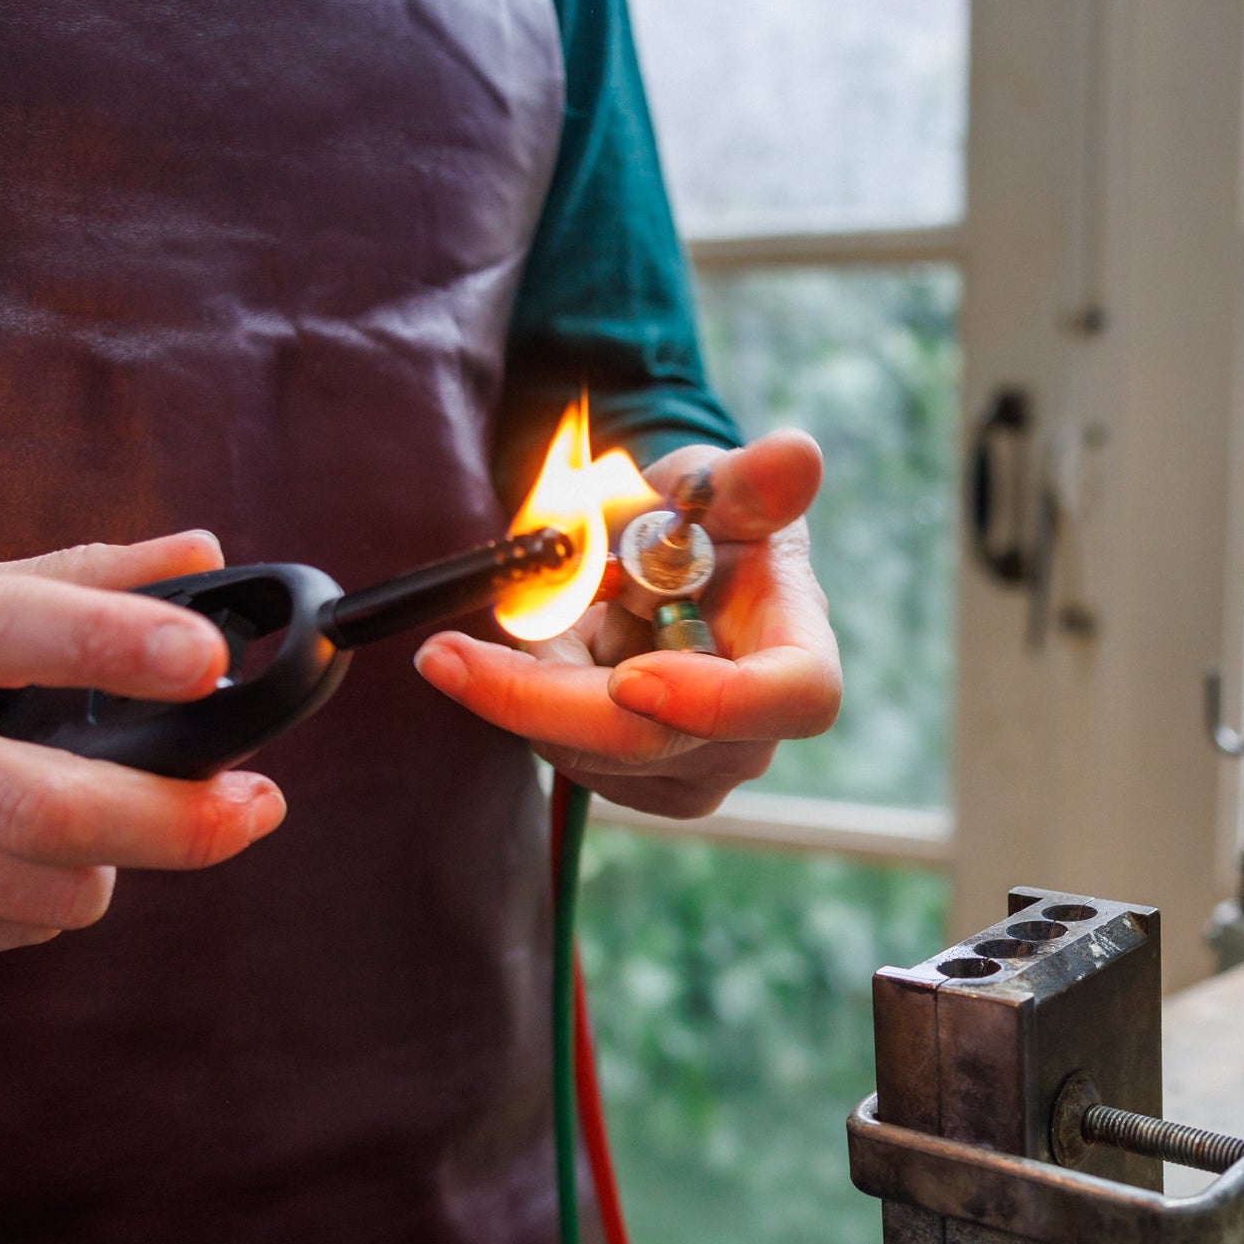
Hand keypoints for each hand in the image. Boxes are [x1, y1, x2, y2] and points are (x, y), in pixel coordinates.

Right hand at [0, 532, 286, 962]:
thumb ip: (78, 580)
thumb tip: (208, 563)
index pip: (9, 630)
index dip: (115, 645)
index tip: (205, 657)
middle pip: (55, 814)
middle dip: (180, 822)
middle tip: (252, 804)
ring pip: (50, 893)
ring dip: (112, 862)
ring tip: (103, 819)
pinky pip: (6, 932)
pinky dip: (42, 899)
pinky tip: (11, 855)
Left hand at [412, 430, 841, 818]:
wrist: (675, 568)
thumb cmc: (708, 522)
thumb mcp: (721, 484)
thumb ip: (750, 480)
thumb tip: (795, 455)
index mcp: (797, 649)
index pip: (793, 699)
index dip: (715, 701)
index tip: (628, 677)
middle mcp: (756, 732)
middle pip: (648, 741)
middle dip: (538, 697)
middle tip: (446, 653)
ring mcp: (699, 772)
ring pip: (584, 751)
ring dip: (535, 678)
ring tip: (558, 609)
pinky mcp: (644, 789)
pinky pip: (561, 755)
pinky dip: (534, 699)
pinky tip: (562, 650)